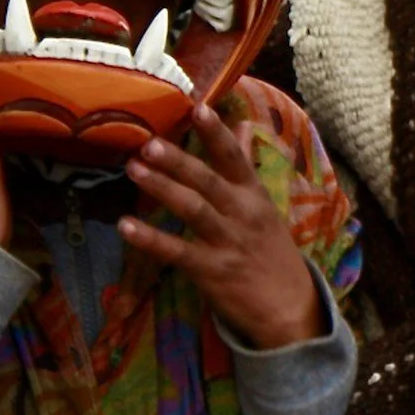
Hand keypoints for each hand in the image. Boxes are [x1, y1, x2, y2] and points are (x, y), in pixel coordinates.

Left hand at [120, 104, 324, 349]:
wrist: (289, 306)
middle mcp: (241, 214)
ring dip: (163, 189)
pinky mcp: (212, 271)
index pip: (234, 157)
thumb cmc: (270, 249)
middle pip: (208, 182)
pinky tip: (125, 226)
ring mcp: (227, 242)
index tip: (198, 108)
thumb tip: (243, 123)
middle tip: (150, 143)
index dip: (216, 133)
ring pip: (193, 211)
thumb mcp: (263, 203)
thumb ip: (245, 163)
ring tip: (134, 169)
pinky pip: (177, 252)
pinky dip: (151, 239)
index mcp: (253, 194)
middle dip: (179, 161)